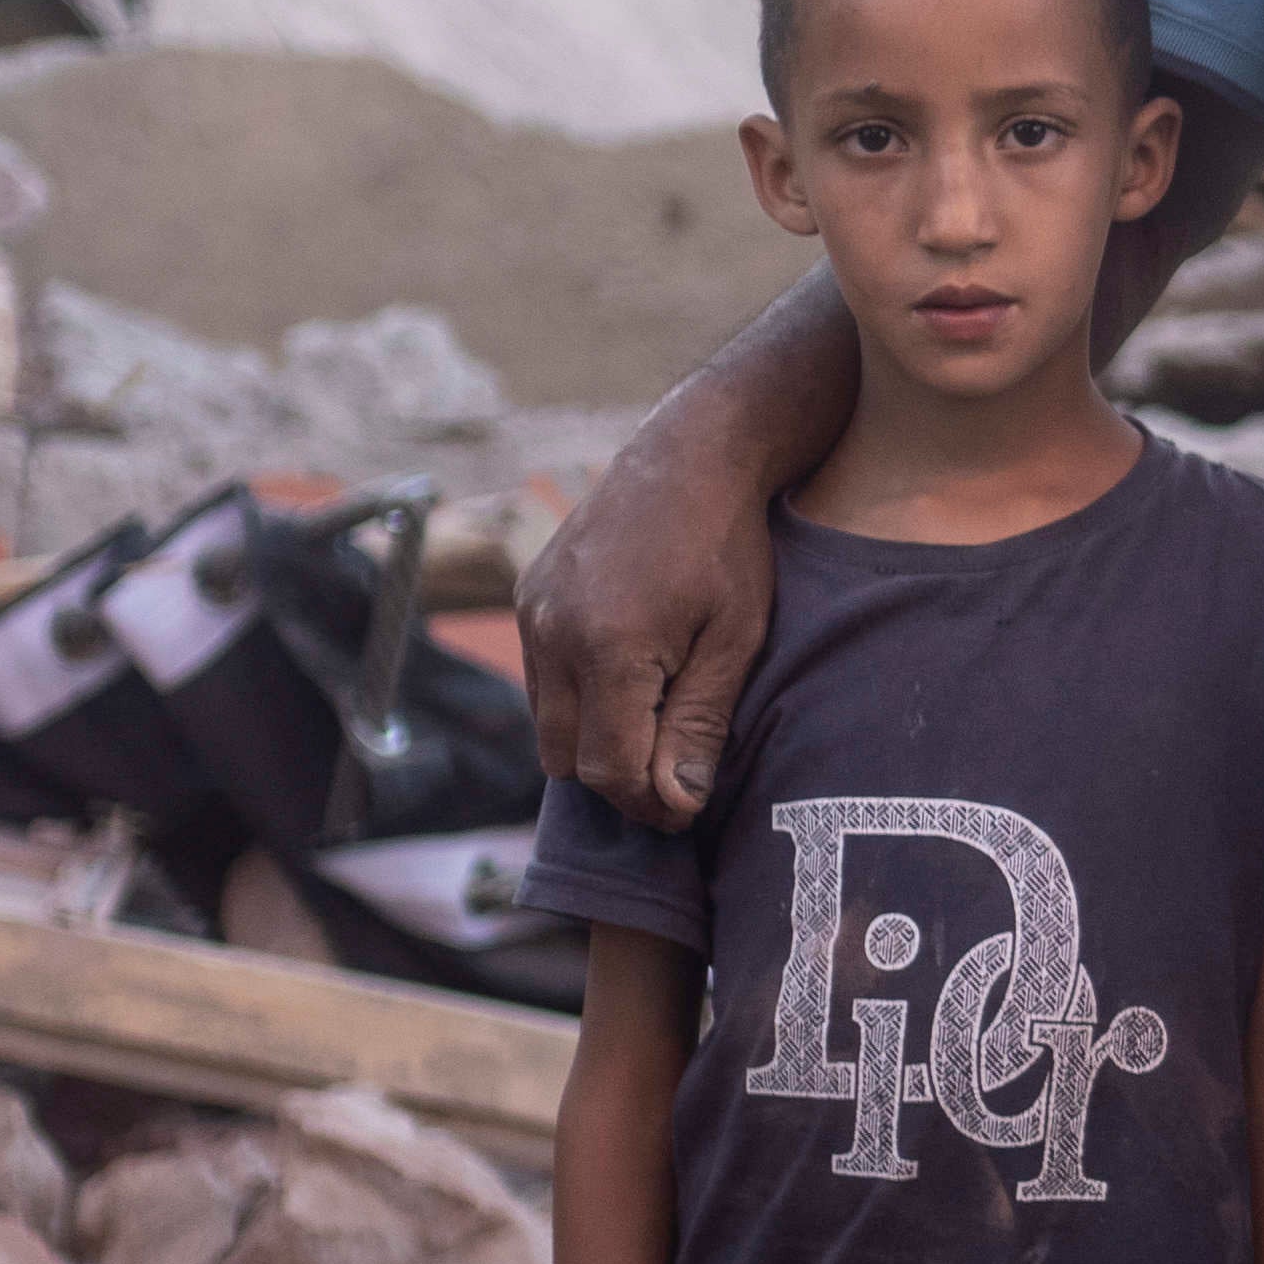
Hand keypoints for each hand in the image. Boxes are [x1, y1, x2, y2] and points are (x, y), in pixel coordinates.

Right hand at [518, 356, 797, 818]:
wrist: (689, 456)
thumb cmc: (727, 546)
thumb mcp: (735, 639)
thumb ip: (701, 724)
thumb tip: (675, 803)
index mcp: (608, 647)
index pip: (609, 771)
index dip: (650, 804)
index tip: (688, 807)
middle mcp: (553, 633)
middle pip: (568, 760)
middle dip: (619, 779)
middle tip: (675, 774)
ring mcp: (533, 614)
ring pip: (548, 725)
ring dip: (596, 739)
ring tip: (659, 722)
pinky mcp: (528, 598)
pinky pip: (542, 681)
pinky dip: (580, 698)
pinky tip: (633, 678)